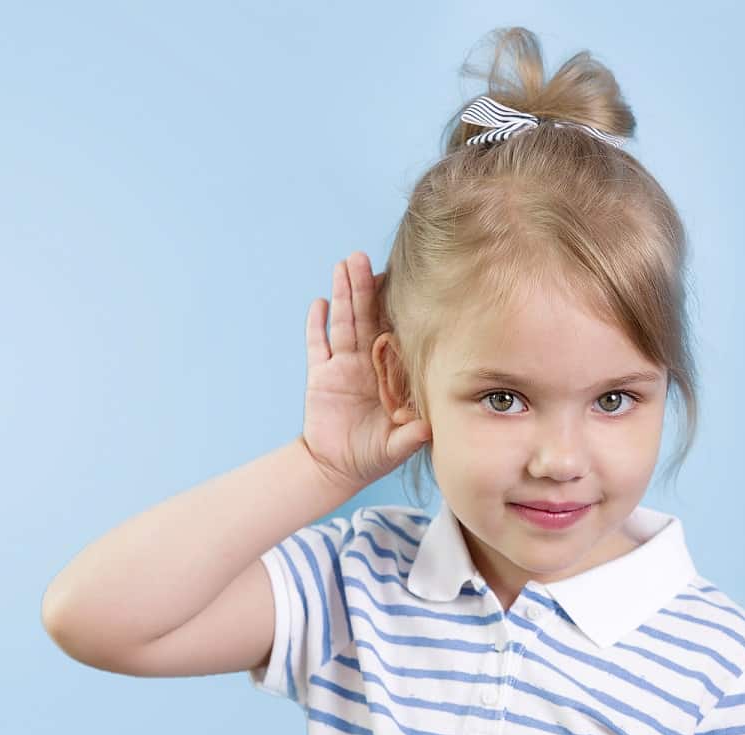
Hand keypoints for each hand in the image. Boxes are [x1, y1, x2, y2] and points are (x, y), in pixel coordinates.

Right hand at [300, 251, 432, 491]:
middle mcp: (366, 363)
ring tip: (342, 266)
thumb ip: (410, 437)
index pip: (392, 332)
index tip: (397, 278)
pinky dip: (316, 325)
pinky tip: (319, 303)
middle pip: (365, 318)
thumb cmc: (373, 456)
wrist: (336, 467)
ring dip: (342, 295)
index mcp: (388, 373)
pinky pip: (316, 345)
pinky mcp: (319, 375)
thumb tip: (428, 428)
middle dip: (364, 288)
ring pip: (342, 323)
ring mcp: (342, 366)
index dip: (393, 306)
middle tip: (362, 257)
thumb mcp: (395, 448)